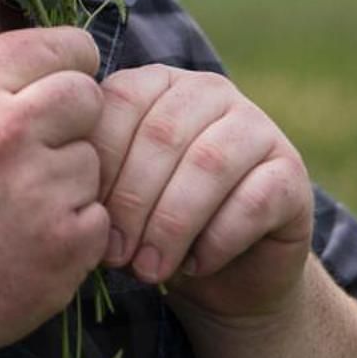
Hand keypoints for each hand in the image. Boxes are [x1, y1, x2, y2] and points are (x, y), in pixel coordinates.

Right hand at [0, 27, 111, 357]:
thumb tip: (44, 62)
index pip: (53, 45)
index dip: (68, 59)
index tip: (66, 76)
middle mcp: (5, 133)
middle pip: (87, 96)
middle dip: (73, 118)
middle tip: (40, 147)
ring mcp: (39, 191)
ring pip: (93, 160)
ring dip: (68, 179)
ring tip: (16, 206)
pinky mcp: (66, 245)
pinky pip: (98, 216)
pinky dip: (73, 229)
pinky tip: (27, 241)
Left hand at [94, 65, 312, 323]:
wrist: (226, 274)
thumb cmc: (153, 225)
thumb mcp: (115, 194)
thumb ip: (94, 176)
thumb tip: (65, 193)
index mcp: (155, 83)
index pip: (118, 104)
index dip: (98, 163)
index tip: (82, 216)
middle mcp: (207, 92)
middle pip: (161, 135)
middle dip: (132, 202)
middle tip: (115, 255)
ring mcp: (256, 126)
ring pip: (208, 165)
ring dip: (171, 225)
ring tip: (148, 269)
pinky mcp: (291, 171)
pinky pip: (252, 200)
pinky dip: (217, 240)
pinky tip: (195, 266)